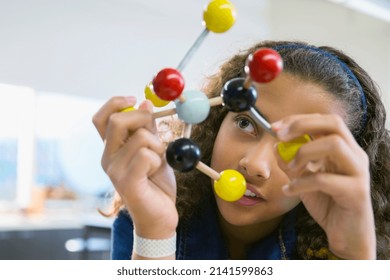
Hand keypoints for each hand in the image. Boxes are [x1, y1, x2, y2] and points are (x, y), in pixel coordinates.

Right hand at [92, 96, 177, 238]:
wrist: (159, 216)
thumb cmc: (156, 183)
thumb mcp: (155, 149)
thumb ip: (148, 129)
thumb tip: (145, 103)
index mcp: (112, 148)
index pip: (101, 118)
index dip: (115, 102)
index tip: (135, 99)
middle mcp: (107, 158)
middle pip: (116, 121)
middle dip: (142, 118)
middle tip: (155, 132)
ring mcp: (114, 171)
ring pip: (139, 138)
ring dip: (157, 145)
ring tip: (159, 160)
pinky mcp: (126, 183)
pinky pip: (146, 156)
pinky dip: (158, 159)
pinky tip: (156, 171)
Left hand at [272, 114, 375, 258]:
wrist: (346, 235)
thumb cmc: (327, 203)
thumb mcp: (303, 179)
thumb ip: (291, 162)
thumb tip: (275, 146)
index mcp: (344, 148)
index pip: (324, 120)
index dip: (298, 119)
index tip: (274, 127)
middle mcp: (354, 155)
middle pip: (333, 123)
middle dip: (302, 125)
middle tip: (280, 136)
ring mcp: (358, 172)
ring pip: (334, 145)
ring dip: (304, 152)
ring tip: (290, 168)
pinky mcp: (356, 192)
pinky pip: (325, 180)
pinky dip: (301, 183)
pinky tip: (289, 190)